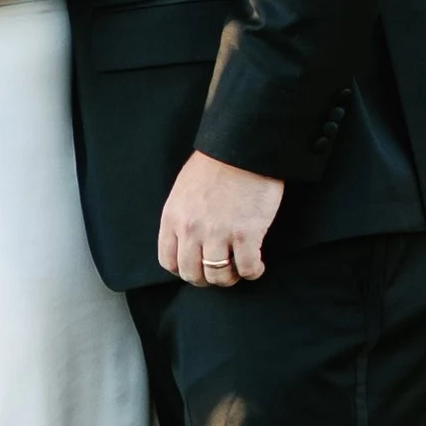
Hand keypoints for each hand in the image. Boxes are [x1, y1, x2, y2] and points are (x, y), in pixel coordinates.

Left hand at [159, 152, 284, 286]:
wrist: (243, 147)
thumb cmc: (217, 163)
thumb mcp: (184, 189)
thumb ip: (182, 216)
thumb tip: (188, 238)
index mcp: (173, 218)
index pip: (169, 261)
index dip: (184, 269)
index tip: (197, 267)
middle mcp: (191, 229)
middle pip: (193, 274)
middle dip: (207, 278)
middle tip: (220, 272)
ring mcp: (219, 233)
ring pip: (219, 276)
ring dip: (229, 278)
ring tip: (238, 270)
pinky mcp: (246, 234)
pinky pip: (247, 269)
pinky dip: (252, 272)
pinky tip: (256, 266)